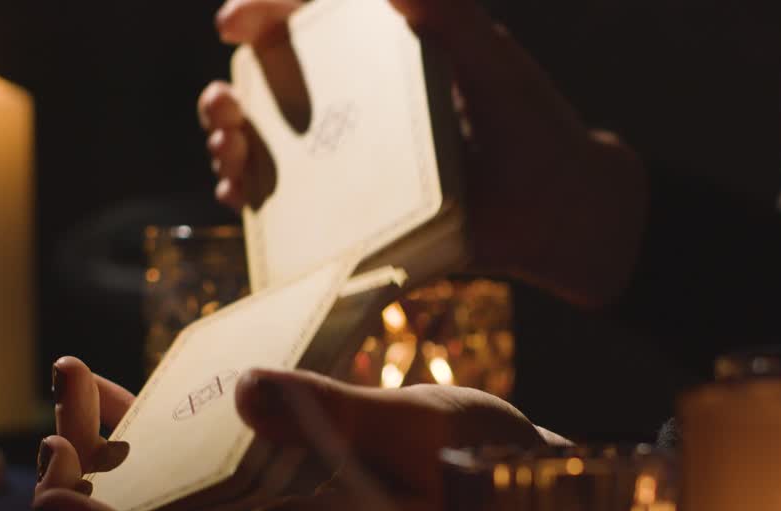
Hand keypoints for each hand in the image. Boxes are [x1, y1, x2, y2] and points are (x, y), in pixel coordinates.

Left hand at [33, 361, 554, 510]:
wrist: (520, 485)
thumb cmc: (486, 468)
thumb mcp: (420, 432)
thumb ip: (337, 414)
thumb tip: (246, 389)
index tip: (56, 488)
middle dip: (92, 481)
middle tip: (61, 411)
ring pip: (166, 503)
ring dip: (111, 454)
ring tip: (76, 384)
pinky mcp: (277, 492)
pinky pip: (196, 473)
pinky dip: (154, 435)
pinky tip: (120, 395)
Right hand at [199, 0, 646, 306]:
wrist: (558, 211)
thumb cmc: (532, 123)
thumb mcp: (490, 59)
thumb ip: (449, 13)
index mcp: (376, 60)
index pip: (301, 25)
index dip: (259, 14)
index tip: (234, 22)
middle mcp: (352, 112)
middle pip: (264, 96)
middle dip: (224, 96)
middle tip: (222, 102)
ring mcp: (346, 167)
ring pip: (265, 154)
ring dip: (229, 147)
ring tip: (228, 148)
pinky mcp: (352, 220)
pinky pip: (288, 214)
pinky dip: (254, 203)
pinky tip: (240, 197)